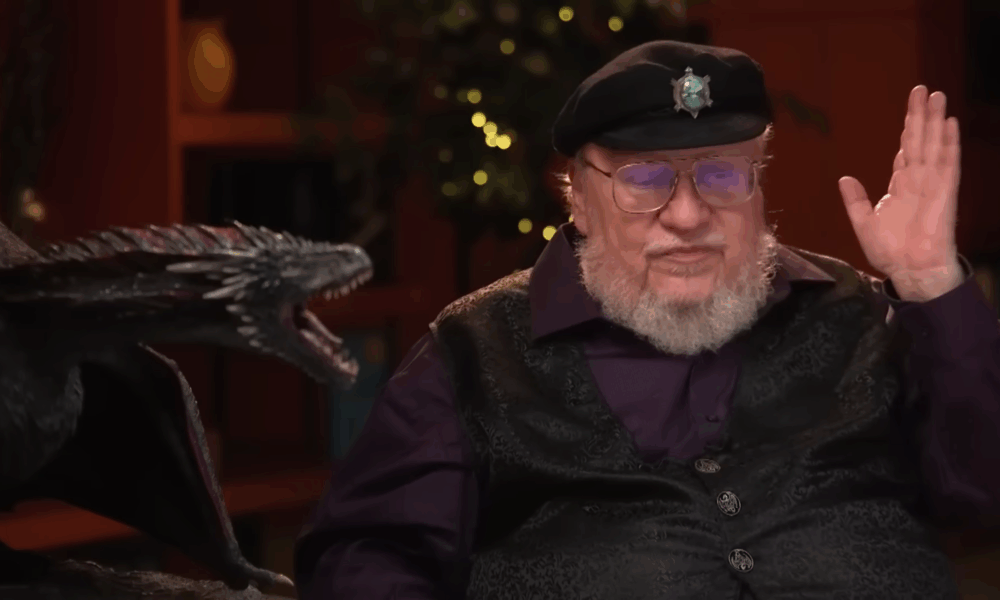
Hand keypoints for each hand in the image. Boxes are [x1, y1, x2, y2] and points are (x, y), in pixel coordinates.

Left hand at [838, 85, 962, 299]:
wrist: (910, 270)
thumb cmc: (890, 252)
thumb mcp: (863, 223)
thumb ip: (855, 200)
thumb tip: (844, 178)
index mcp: (902, 185)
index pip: (907, 149)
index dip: (909, 128)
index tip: (911, 106)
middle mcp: (919, 180)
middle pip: (921, 140)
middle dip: (921, 115)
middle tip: (923, 89)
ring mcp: (934, 184)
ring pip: (935, 145)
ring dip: (937, 121)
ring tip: (938, 96)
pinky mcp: (945, 193)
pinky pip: (948, 163)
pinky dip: (949, 143)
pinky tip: (950, 124)